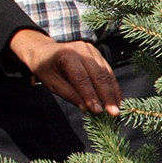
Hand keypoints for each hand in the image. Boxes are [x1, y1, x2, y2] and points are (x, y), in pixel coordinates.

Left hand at [7, 29, 121, 114]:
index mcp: (66, 55)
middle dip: (107, 96)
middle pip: (98, 75)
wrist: (44, 50)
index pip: (81, 79)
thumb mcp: (51, 83)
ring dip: (113, 92)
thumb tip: (85, 108)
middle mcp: (82, 49)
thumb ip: (68, 94)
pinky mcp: (98, 54)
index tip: (98, 111)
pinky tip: (116, 98)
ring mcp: (92, 50)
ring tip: (117, 108)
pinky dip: (113, 86)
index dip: (91, 96)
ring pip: (106, 73)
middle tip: (113, 113)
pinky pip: (108, 71)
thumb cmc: (45, 67)